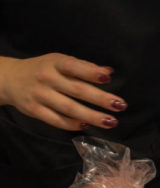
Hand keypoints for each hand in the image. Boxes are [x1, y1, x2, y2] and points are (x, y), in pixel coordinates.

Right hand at [0, 53, 126, 129]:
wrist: (10, 79)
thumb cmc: (43, 69)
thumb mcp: (59, 61)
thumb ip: (83, 67)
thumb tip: (109, 71)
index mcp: (55, 63)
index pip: (74, 66)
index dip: (91, 72)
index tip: (107, 79)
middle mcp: (47, 78)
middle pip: (76, 90)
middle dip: (100, 99)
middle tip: (120, 105)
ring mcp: (40, 95)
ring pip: (68, 108)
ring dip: (91, 116)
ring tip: (111, 121)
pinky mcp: (34, 110)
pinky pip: (56, 120)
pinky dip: (72, 124)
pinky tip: (87, 125)